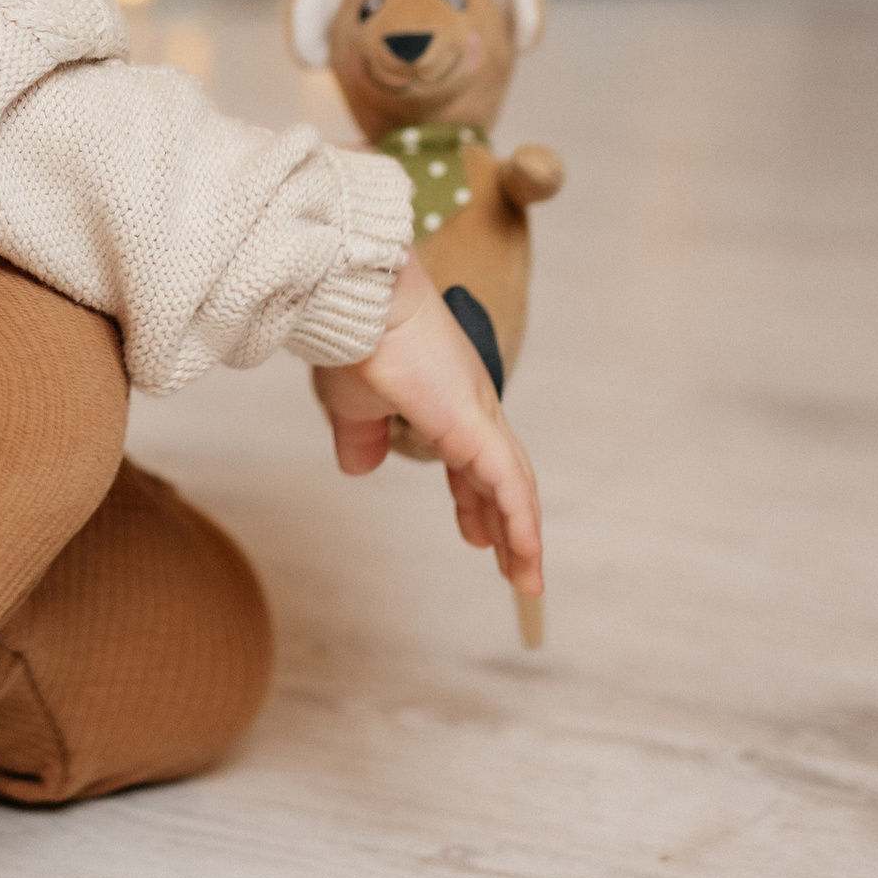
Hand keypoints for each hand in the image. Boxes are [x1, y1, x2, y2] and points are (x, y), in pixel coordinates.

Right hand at [313, 256, 544, 595]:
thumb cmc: (351, 336)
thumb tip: (360, 467)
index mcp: (444, 397)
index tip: (479, 534)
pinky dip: (520, 521)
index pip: (473, 458)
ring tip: (527, 578)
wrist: (357, 299)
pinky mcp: (476, 425)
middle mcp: (472, 404)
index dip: (477, 499)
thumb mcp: (350, 403)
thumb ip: (359, 436)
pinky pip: (508, 484)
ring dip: (522, 534)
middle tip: (514, 564)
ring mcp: (478, 414)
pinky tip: (526, 554)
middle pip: (502, 474)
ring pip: (512, 484)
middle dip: (507, 522)